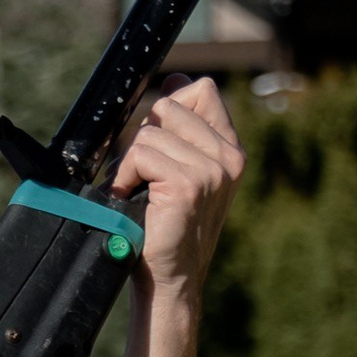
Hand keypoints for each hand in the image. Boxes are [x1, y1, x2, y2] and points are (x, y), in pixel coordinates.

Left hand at [113, 78, 242, 299]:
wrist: (170, 279)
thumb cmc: (168, 228)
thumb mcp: (181, 169)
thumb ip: (182, 127)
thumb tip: (176, 77)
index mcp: (230, 150)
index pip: (203, 90)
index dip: (172, 102)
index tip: (159, 136)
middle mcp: (229, 158)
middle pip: (170, 105)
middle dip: (147, 135)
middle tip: (146, 175)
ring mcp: (212, 171)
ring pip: (151, 130)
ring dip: (132, 162)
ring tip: (140, 192)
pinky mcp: (188, 184)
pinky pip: (141, 155)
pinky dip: (125, 176)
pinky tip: (134, 199)